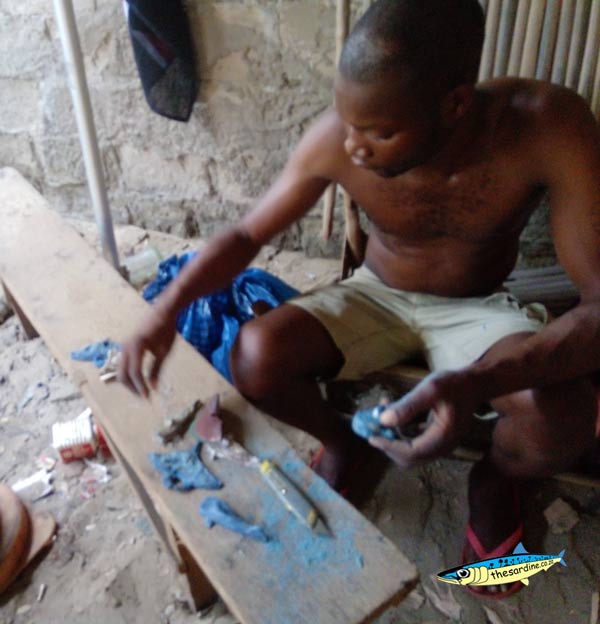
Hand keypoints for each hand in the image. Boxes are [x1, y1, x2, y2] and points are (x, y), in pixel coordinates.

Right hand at [118, 307, 176, 397]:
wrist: (162, 311)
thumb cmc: (166, 330)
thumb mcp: (164, 351)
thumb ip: (157, 370)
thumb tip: (154, 388)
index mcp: (136, 347)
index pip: (135, 372)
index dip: (141, 386)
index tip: (148, 397)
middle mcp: (126, 347)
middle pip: (123, 374)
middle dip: (133, 388)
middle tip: (145, 397)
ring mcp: (124, 346)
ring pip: (122, 370)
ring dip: (130, 383)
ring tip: (143, 391)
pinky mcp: (126, 347)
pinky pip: (124, 365)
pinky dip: (130, 374)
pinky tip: (140, 380)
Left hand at [368, 369, 482, 467]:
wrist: (474, 384)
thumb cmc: (455, 384)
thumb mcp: (430, 390)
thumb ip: (407, 406)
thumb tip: (383, 421)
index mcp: (442, 437)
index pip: (411, 453)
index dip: (389, 447)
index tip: (371, 437)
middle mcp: (442, 446)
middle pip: (408, 457)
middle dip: (388, 442)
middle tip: (373, 424)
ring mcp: (439, 444)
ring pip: (409, 449)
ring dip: (392, 434)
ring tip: (382, 409)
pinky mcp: (435, 438)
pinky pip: (414, 440)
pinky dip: (400, 429)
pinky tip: (393, 409)